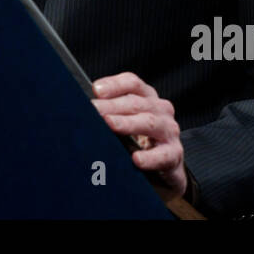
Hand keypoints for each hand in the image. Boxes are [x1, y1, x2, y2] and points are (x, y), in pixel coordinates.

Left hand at [91, 71, 187, 198]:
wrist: (164, 170)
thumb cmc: (138, 141)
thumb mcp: (123, 122)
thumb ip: (107, 113)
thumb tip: (79, 110)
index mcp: (147, 97)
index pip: (132, 83)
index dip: (114, 84)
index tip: (95, 90)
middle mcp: (160, 109)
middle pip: (136, 102)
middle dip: (112, 106)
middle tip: (92, 110)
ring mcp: (169, 131)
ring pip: (149, 122)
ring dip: (127, 123)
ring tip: (110, 124)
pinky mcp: (174, 154)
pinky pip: (164, 155)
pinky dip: (150, 157)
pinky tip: (136, 159)